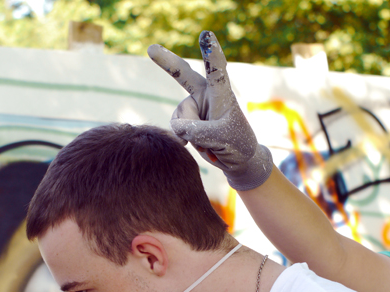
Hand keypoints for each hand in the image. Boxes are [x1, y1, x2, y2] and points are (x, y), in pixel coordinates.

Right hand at [148, 31, 272, 190]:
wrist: (238, 158)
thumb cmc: (238, 143)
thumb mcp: (220, 138)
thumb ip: (197, 130)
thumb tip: (176, 126)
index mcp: (221, 93)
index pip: (216, 70)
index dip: (210, 53)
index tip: (206, 35)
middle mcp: (206, 94)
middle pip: (183, 74)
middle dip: (166, 61)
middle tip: (151, 49)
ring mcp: (195, 106)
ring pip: (179, 118)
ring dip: (190, 133)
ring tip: (209, 142)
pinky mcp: (187, 119)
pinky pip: (176, 127)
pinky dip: (183, 138)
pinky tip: (197, 144)